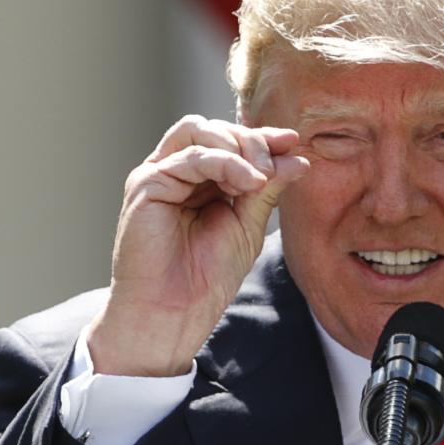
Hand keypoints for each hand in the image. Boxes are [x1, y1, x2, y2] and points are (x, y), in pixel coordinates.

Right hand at [87, 116, 309, 376]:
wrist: (174, 314)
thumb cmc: (206, 279)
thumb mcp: (247, 226)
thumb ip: (266, 189)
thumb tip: (298, 157)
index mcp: (199, 183)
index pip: (230, 143)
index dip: (261, 138)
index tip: (293, 142)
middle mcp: (176, 174)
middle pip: (214, 130)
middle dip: (251, 140)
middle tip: (278, 161)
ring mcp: (158, 176)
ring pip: (199, 132)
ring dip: (238, 147)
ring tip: (262, 176)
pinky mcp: (146, 184)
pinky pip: (190, 157)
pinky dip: (225, 162)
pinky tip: (250, 181)